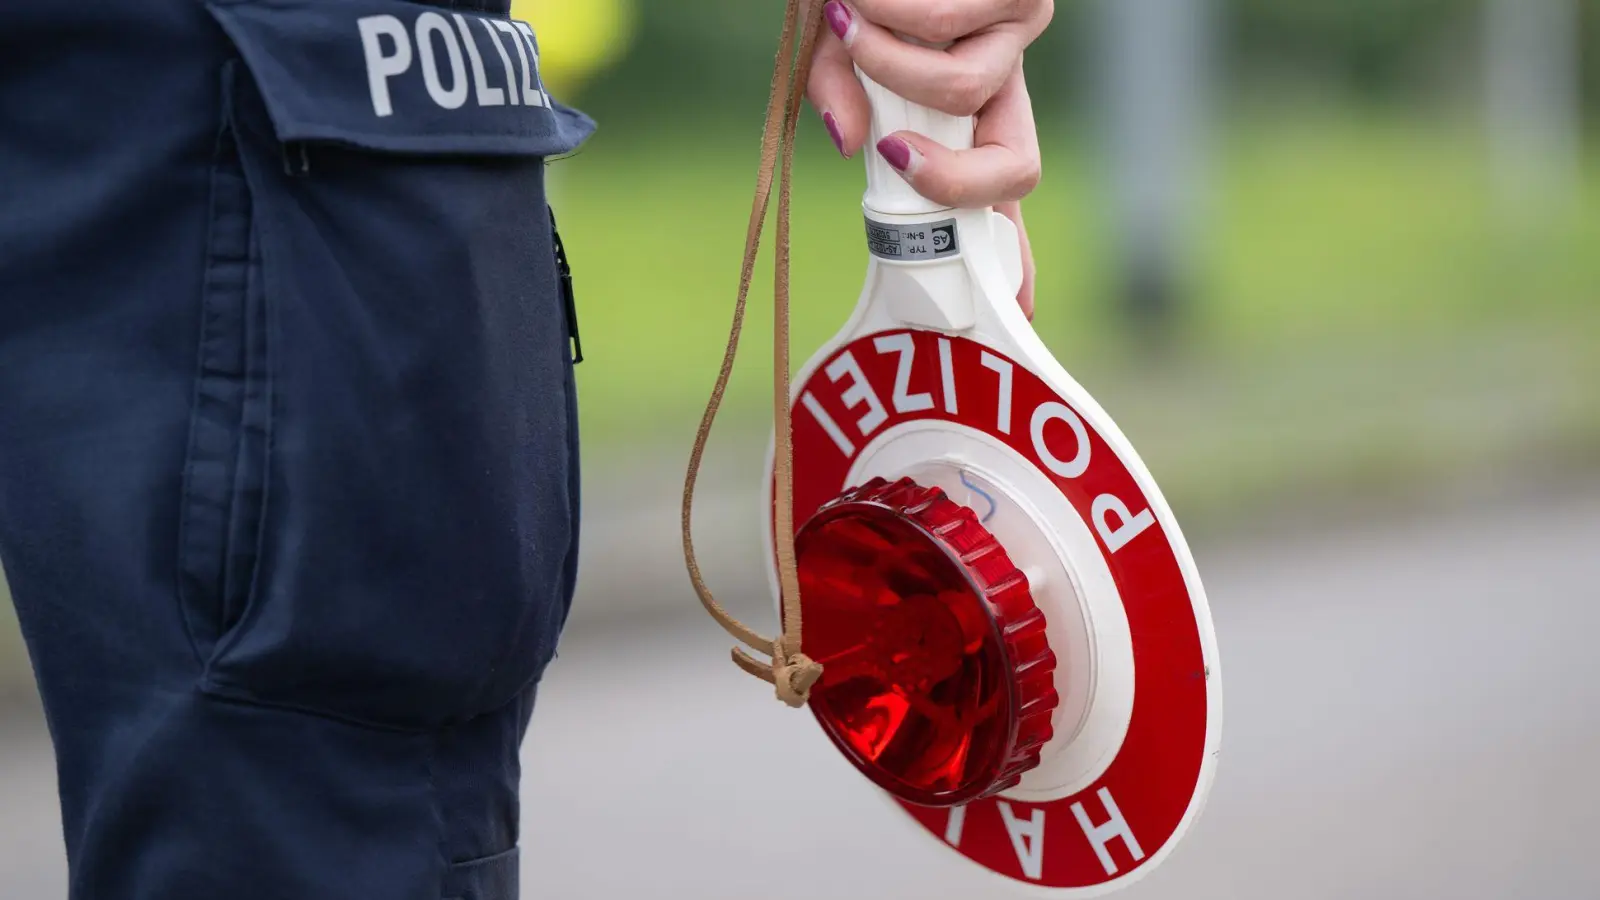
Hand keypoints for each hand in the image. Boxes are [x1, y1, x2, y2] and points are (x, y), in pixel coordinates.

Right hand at [807, 0, 1051, 316]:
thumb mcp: (828, 45)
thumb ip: (839, 96)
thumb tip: (855, 144)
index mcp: (963, 112)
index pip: (1000, 195)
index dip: (1015, 259)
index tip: (1016, 311)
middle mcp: (1003, 83)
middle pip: (1018, 172)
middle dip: (948, 178)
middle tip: (890, 155)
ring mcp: (1021, 35)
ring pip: (967, 93)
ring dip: (888, 61)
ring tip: (849, 16)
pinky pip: (951, 32)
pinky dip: (890, 14)